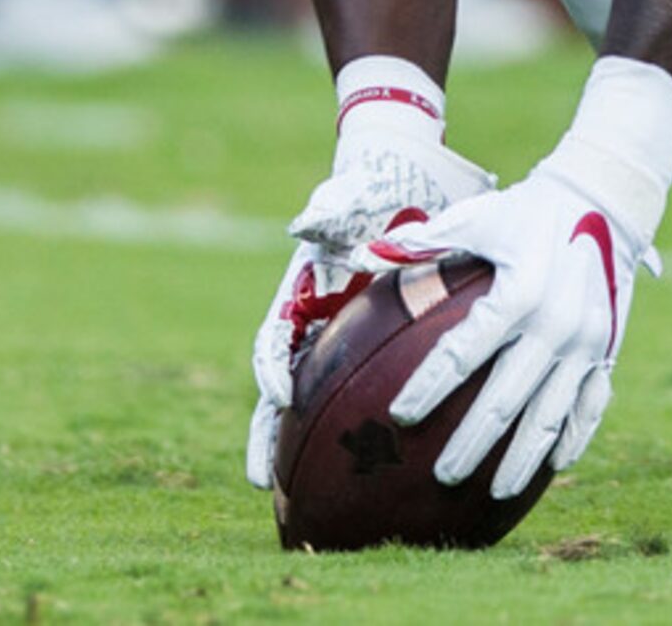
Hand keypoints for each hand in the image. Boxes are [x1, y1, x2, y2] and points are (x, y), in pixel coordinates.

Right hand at [245, 136, 491, 488]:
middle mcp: (316, 325)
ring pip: (327, 403)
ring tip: (319, 493)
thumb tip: (307, 224)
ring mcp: (346, 340)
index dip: (270, 368)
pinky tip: (409, 462)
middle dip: (270, 435)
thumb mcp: (353, 192)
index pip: (273, 340)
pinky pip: (377, 391)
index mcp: (300, 294)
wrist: (404, 178)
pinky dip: (383, 426)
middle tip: (263, 480)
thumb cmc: (373, 185)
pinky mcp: (380, 345)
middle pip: (285, 388)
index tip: (279, 396)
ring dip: (317, 446)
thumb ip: (330, 209)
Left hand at [367, 157, 661, 498]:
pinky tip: (552, 466)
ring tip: (496, 492)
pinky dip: (572, 438)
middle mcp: (555, 326)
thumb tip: (362, 255)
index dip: (428, 387)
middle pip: (504, 399)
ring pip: (550, 415)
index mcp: (517, 294)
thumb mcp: (476, 216)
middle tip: (442, 475)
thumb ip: (423, 241)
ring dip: (522, 458)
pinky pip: (591, 406)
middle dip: (471, 442)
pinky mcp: (607, 350)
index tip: (400, 416)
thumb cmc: (526, 211)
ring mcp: (586, 344)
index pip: (461, 353)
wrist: (603, 200)